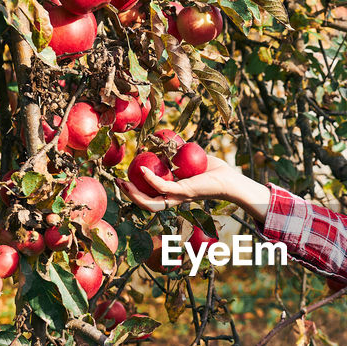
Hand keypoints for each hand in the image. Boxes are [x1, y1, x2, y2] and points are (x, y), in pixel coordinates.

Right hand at [118, 153, 268, 219]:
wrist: (228, 179)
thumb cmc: (211, 170)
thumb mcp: (188, 161)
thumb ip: (176, 155)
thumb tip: (164, 142)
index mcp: (172, 194)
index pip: (149, 196)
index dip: (134, 191)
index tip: (123, 179)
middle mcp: (173, 199)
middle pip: (145, 203)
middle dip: (129, 195)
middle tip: (117, 182)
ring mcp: (177, 197)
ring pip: (150, 202)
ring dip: (134, 194)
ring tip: (123, 182)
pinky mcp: (184, 192)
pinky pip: (162, 186)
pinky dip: (150, 178)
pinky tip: (142, 168)